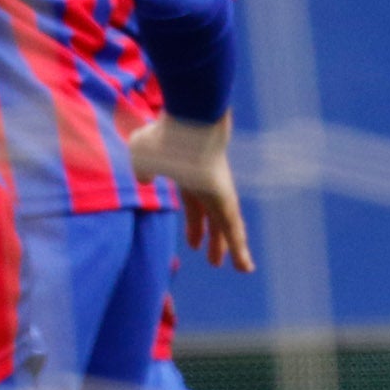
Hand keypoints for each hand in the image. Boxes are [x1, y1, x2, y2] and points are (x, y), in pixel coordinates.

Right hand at [129, 114, 253, 273]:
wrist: (189, 120)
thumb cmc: (163, 135)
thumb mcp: (142, 155)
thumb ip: (143, 167)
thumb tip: (145, 178)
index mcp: (188, 178)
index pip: (194, 208)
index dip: (194, 226)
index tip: (195, 243)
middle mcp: (207, 187)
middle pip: (213, 219)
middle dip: (214, 239)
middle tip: (214, 259)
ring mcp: (219, 193)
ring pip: (229, 227)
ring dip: (231, 248)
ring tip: (242, 268)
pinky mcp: (227, 201)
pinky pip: (234, 232)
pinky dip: (240, 251)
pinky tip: (247, 268)